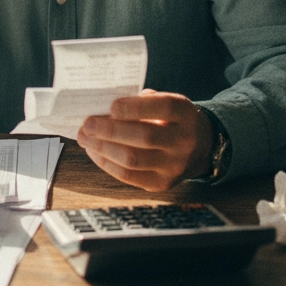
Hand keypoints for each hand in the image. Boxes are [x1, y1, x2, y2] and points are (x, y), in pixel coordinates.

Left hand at [76, 89, 213, 190]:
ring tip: (85, 138)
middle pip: (144, 136)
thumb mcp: (165, 102)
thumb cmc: (171, 119)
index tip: (110, 106)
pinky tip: (95, 151)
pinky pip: (129, 176)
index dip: (133, 107)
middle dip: (110, 130)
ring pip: (133, 159)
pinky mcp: (162, 183)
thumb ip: (140, 102)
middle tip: (88, 124)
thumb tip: (102, 106)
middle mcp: (184, 141)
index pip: (162, 108)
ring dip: (103, 148)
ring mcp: (174, 166)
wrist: (200, 147)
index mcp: (185, 113)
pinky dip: (106, 163)